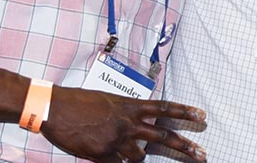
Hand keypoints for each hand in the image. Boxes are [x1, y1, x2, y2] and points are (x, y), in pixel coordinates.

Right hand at [43, 86, 206, 162]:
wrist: (55, 108)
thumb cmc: (79, 101)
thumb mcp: (109, 100)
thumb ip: (126, 112)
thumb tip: (138, 122)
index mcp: (131, 106)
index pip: (165, 109)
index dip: (185, 112)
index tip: (202, 116)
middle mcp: (129, 123)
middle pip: (164, 137)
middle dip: (185, 146)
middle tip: (202, 154)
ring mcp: (117, 140)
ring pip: (140, 156)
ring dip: (137, 156)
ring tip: (126, 150)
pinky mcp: (104, 154)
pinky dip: (116, 161)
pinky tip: (104, 152)